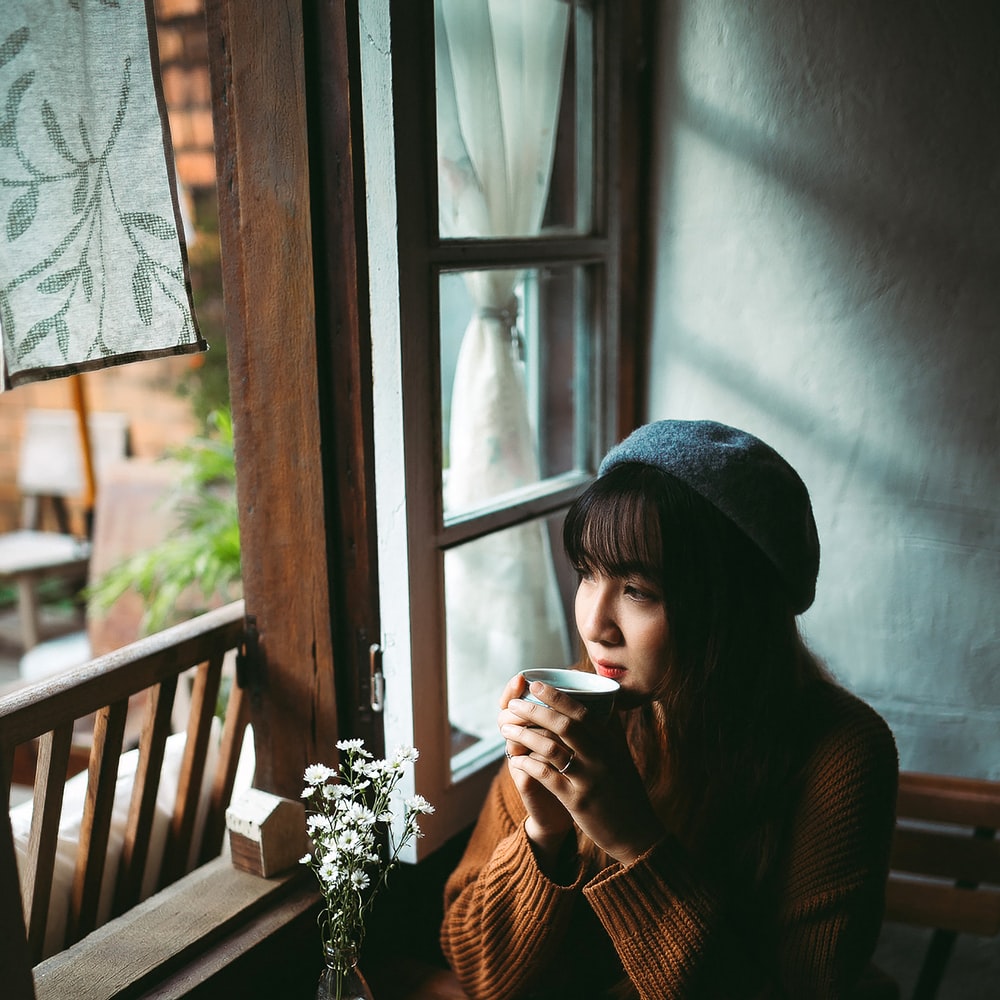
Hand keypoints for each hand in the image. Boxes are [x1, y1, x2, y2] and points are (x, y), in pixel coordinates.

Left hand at [501, 679, 664, 866]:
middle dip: (535, 710)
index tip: (536, 685)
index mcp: (610, 743)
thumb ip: (611, 730)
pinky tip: (515, 758)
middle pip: (564, 725)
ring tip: (506, 728)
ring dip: (525, 735)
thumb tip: (605, 702)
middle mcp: (600, 757)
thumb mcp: (622, 756)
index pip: (582, 712)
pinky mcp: (577, 801)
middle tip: (514, 703)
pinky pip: (547, 776)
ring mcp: (589, 779)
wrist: (637, 833)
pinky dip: (529, 763)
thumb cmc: (625, 791)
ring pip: (551, 749)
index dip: (557, 696)